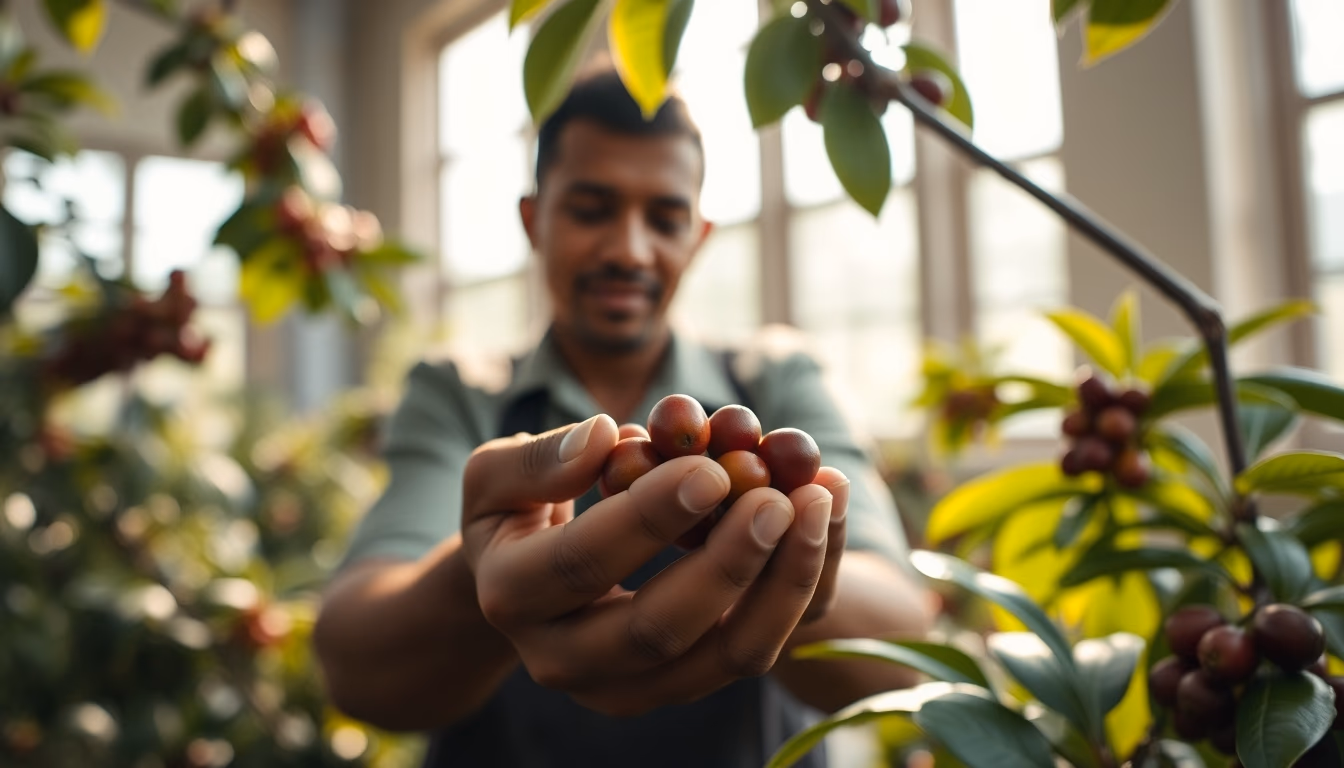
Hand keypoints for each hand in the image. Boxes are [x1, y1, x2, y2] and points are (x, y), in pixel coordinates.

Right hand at [459, 414, 847, 715]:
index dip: (647, 517)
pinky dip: (795, 591)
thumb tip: (604, 437)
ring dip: (781, 584)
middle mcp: (564, 661)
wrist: (526, 589)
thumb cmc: (515, 513)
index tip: (708, 469)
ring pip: (724, 657)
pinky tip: (820, 523)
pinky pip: (752, 650)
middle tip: (778, 497)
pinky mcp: (682, 686)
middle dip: (726, 562)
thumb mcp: (496, 476)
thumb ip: (537, 459)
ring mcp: (628, 687)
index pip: (581, 562)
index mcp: (511, 596)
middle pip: (658, 630)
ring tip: (816, 503)